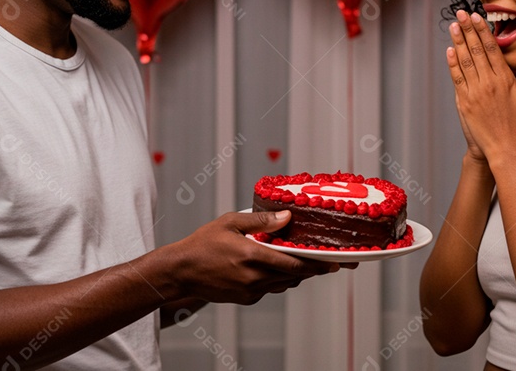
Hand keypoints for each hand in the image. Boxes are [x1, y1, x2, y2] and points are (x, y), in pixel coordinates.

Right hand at [167, 211, 342, 304]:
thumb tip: (287, 217)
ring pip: (284, 283)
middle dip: (312, 269)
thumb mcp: (230, 223)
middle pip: (294, 275)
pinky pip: (270, 289)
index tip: (334, 263)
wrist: (181, 272)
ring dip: (296, 274)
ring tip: (306, 262)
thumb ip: (261, 221)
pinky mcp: (246, 298)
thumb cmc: (202, 244)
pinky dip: (278, 279)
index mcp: (252, 257)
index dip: (317, 264)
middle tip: (328, 262)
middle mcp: (254, 277)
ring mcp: (250, 291)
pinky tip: (277, 267)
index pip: (294, 264)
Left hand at [446, 10, 515, 162]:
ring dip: (458, 42)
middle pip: (476, 51)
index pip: (491, 49)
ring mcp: (474, 93)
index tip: (477, 17)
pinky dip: (452, 64)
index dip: (483, 31)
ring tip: (454, 26)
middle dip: (468, 30)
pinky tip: (449, 51)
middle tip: (461, 13)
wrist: (506, 151)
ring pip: (464, 62)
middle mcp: (488, 83)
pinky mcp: (465, 103)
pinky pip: (457, 79)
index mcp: (505, 80)